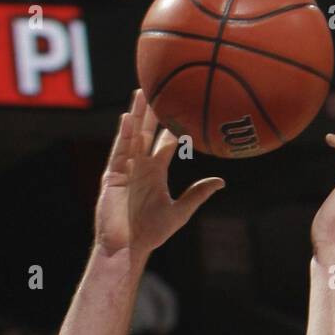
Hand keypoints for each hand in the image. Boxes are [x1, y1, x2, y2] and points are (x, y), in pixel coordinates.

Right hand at [95, 90, 223, 260]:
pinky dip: (123, 135)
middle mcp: (140, 166)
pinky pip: (118, 151)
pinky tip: (128, 118)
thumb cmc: (152, 232)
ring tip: (141, 92)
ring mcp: (125, 168)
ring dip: (136, 115)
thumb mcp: (180, 211)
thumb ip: (198, 194)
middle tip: (159, 87)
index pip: (166, 143)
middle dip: (152, 112)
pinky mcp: (112, 175)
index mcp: (156, 172)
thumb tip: (221, 181)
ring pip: (132, 136)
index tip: (183, 107)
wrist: (129, 246)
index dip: (174, 126)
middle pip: (146, 132)